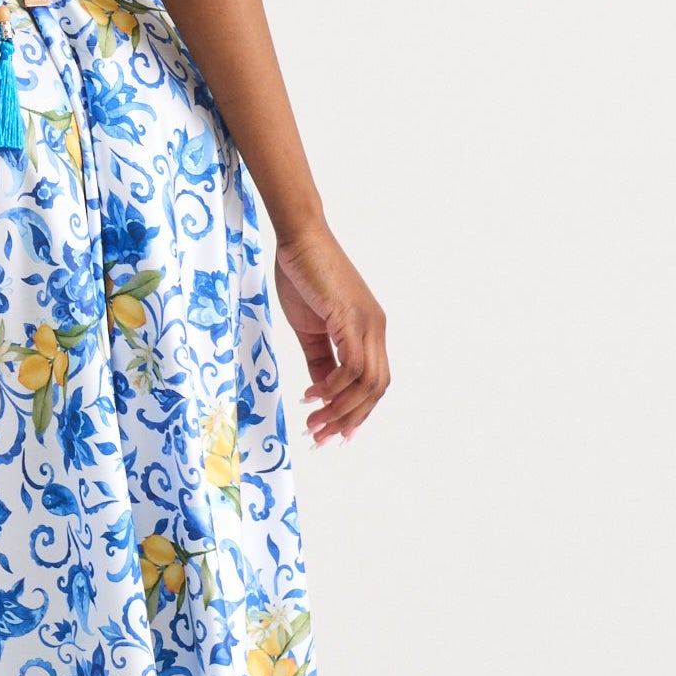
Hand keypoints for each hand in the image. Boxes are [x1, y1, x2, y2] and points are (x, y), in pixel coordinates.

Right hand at [272, 227, 389, 444]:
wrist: (299, 239)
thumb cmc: (303, 276)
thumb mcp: (311, 328)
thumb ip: (320, 360)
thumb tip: (322, 393)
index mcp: (369, 331)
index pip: (374, 382)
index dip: (357, 412)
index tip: (333, 433)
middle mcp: (376, 329)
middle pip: (376, 389)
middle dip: (349, 419)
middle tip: (320, 436)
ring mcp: (368, 323)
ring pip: (367, 383)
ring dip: (340, 409)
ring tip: (313, 421)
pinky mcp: (351, 318)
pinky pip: (352, 366)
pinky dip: (334, 387)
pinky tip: (312, 394)